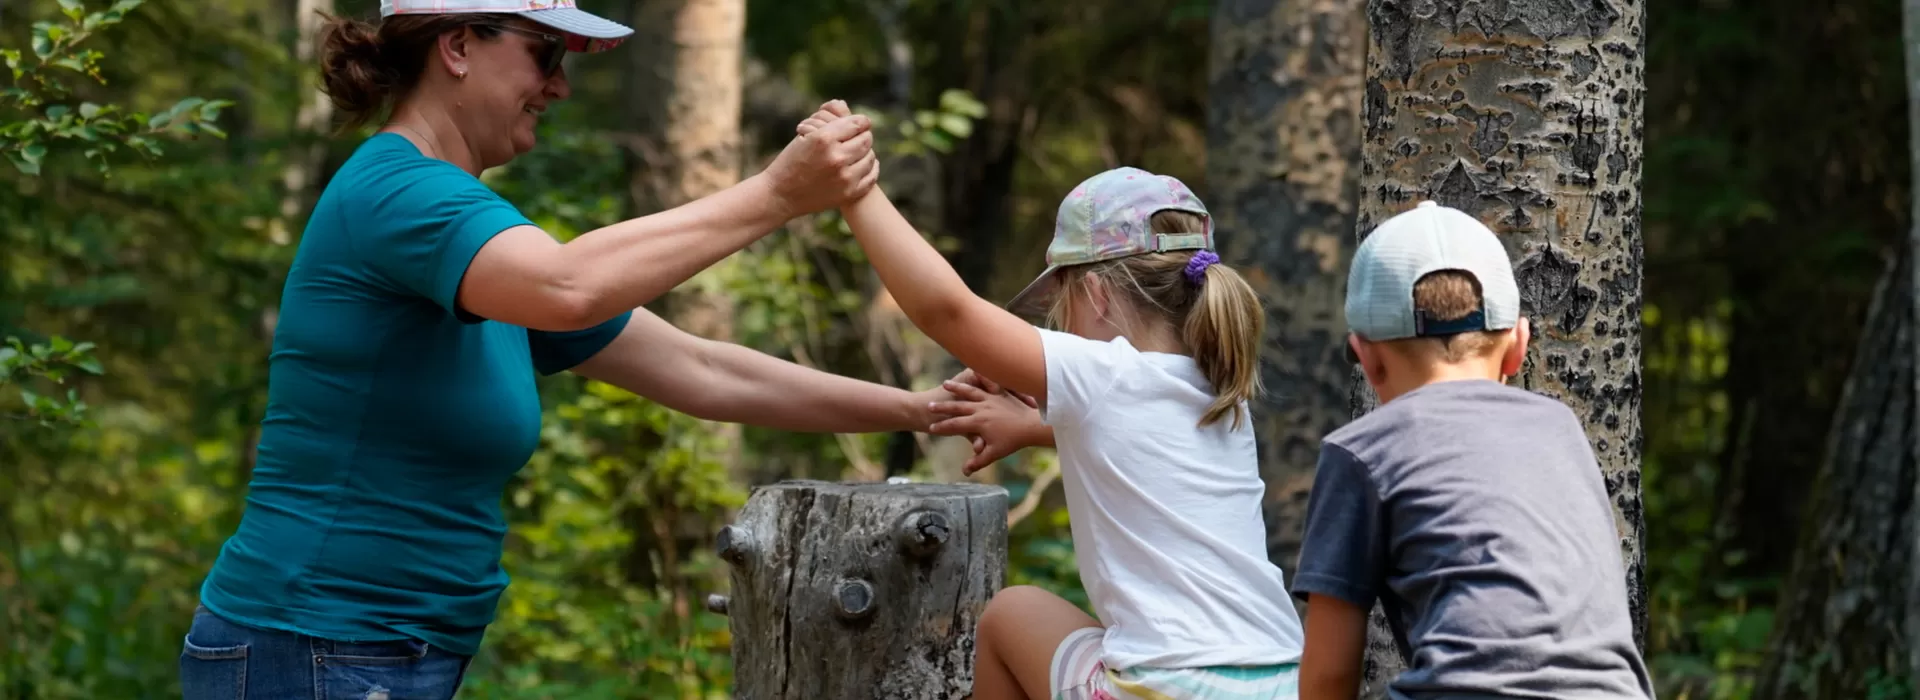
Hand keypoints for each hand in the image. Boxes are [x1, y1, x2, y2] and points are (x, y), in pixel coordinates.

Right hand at [761, 100, 876, 217]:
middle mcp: (836, 157)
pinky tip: (862, 165)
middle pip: (866, 140)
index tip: (861, 123)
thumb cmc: (790, 161)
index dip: (861, 121)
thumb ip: (829, 123)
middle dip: (863, 136)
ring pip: (870, 157)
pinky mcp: (848, 193)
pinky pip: (871, 176)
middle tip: (858, 137)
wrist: (780, 195)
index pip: (857, 123)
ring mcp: (844, 177)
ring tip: (858, 151)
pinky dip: (870, 169)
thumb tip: (849, 108)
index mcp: (824, 138)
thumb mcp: (805, 136)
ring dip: (866, 152)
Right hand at [928, 373, 1047, 474]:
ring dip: (956, 387)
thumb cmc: (1014, 441)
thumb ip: (978, 461)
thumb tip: (965, 472)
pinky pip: (985, 383)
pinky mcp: (998, 393)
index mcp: (979, 422)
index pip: (955, 425)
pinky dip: (977, 379)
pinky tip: (970, 374)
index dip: (941, 427)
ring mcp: (989, 399)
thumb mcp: (994, 453)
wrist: (1032, 426)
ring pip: (969, 391)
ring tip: (945, 383)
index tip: (930, 428)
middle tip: (928, 406)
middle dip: (942, 407)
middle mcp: (981, 408)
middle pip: (957, 406)